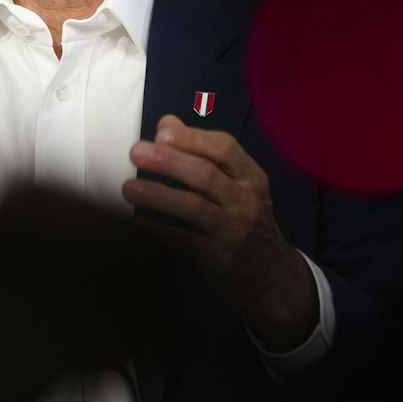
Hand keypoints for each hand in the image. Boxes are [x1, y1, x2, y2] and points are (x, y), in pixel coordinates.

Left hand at [123, 114, 316, 349]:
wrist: (274, 277)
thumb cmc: (249, 225)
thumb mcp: (239, 188)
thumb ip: (205, 155)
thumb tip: (166, 123)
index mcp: (251, 178)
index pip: (224, 148)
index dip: (191, 138)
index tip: (161, 133)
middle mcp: (246, 201)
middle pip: (206, 175)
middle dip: (169, 161)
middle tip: (136, 152)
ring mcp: (234, 230)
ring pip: (194, 207)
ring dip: (159, 195)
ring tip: (128, 187)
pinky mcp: (218, 257)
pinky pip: (183, 240)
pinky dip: (157, 229)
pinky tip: (136, 221)